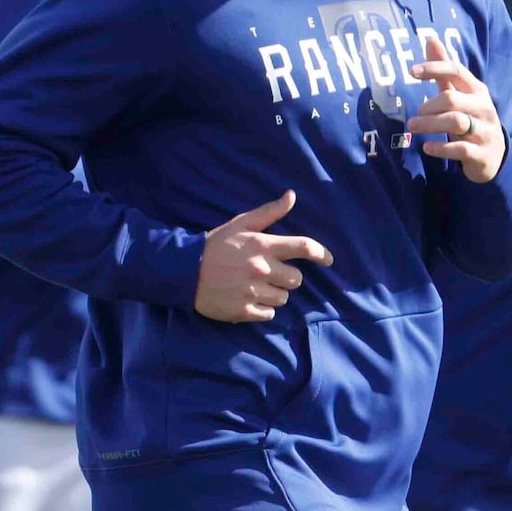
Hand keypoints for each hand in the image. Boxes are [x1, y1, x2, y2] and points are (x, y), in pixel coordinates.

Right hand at [197, 191, 332, 323]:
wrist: (183, 271)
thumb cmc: (214, 246)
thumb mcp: (240, 224)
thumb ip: (269, 212)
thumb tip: (292, 195)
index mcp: (263, 245)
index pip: (304, 247)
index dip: (322, 254)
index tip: (329, 260)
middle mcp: (261, 269)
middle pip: (296, 279)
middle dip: (288, 277)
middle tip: (272, 274)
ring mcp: (252, 291)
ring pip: (283, 298)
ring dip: (275, 294)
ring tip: (257, 287)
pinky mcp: (243, 310)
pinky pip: (268, 314)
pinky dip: (263, 309)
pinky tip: (250, 300)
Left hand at [406, 59, 506, 181]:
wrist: (493, 156)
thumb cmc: (471, 119)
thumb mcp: (460, 95)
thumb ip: (444, 72)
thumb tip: (430, 39)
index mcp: (477, 90)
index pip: (457, 71)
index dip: (434, 68)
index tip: (411, 71)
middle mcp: (484, 107)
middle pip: (452, 99)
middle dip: (428, 106)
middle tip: (413, 117)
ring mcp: (485, 131)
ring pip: (456, 122)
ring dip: (430, 124)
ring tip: (413, 127)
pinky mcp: (482, 154)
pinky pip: (460, 148)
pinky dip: (440, 147)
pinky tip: (426, 146)